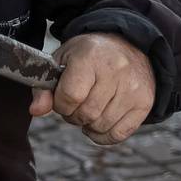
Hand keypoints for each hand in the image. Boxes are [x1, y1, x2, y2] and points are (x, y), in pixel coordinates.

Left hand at [29, 33, 155, 145]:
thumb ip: (43, 88)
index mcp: (90, 57)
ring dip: (88, 125)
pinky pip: (118, 134)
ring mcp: (133, 88)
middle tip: (76, 104)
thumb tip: (36, 111)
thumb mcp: (61, 62)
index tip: (62, 99)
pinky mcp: (145, 102)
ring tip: (89, 108)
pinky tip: (99, 124)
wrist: (127, 45)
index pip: (70, 96)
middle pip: (86, 114)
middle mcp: (115, 71)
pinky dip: (104, 136)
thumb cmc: (88, 56)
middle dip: (73, 115)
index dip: (60, 104)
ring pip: (101, 125)